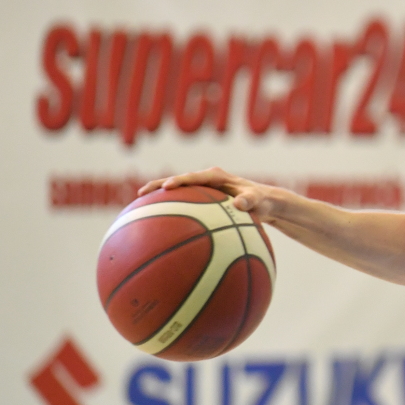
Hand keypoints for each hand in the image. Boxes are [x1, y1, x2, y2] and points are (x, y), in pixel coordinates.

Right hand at [137, 167, 287, 221]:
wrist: (266, 203)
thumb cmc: (263, 201)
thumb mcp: (259, 201)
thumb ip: (250, 201)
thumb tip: (239, 204)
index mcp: (217, 177)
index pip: (194, 177)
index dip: (179, 181)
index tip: (167, 187)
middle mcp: (207, 181)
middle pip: (177, 182)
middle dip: (158, 186)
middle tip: (140, 194)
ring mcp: (203, 191)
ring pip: (177, 194)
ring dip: (159, 199)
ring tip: (137, 209)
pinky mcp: (202, 201)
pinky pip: (183, 205)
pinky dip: (170, 212)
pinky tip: (156, 227)